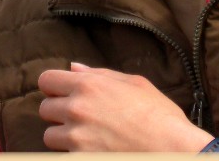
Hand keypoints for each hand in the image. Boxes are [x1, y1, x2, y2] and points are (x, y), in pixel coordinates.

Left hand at [38, 63, 214, 150]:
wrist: (174, 151)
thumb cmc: (159, 115)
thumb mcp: (134, 83)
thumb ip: (99, 74)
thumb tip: (73, 67)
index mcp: (88, 86)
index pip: (46, 80)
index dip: (54, 87)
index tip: (63, 94)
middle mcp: (77, 110)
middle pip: (44, 109)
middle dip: (58, 113)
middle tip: (80, 118)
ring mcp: (77, 138)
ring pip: (50, 137)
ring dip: (64, 137)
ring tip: (87, 138)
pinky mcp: (80, 158)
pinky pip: (64, 155)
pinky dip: (74, 153)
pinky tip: (94, 150)